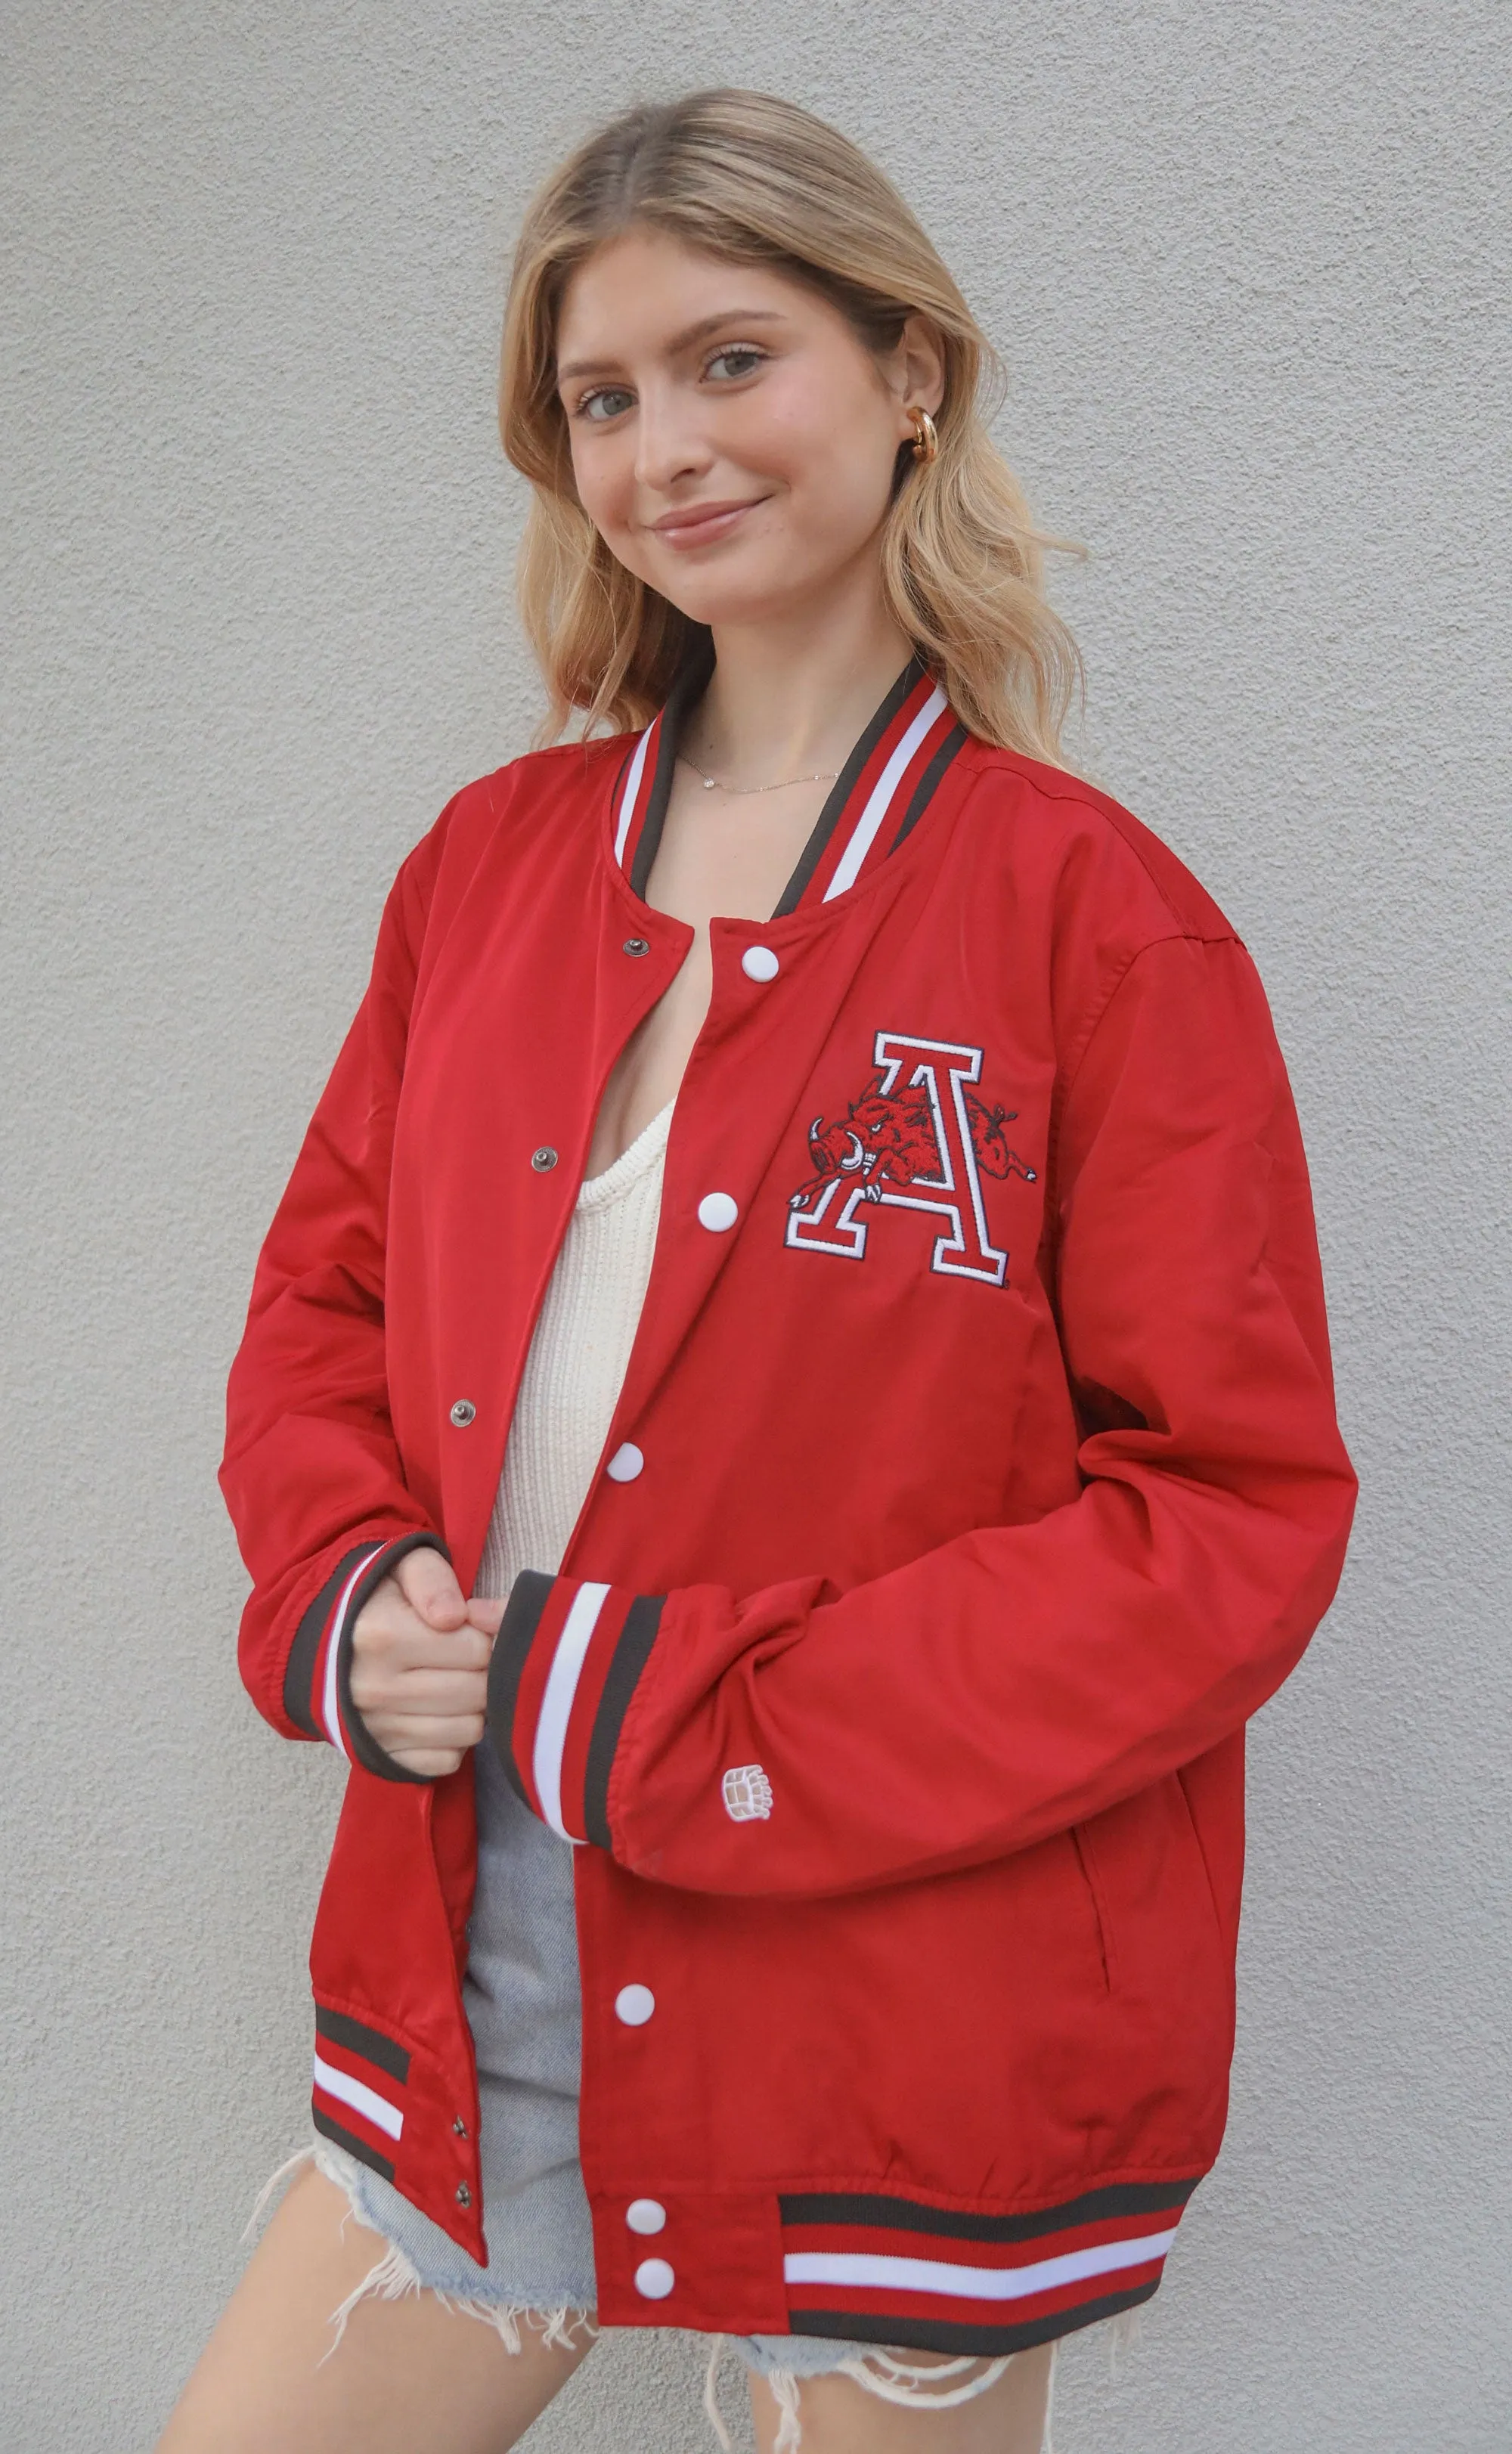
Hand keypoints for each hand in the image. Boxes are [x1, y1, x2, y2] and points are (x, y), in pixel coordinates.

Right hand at [348, 1547, 492, 1777]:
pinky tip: (438, 1713)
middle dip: (484, 1671)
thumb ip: (434, 1580)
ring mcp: (377, 1729)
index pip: (478, 1649)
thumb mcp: (402, 1567)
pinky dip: (453, 1739)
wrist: (320, 1643)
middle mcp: (376, 1688)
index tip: (469, 1628)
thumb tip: (456, 1617)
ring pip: (468, 1730)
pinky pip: (446, 1760)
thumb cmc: (375, 1600)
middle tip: (465, 1657)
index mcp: (383, 1636)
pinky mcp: (382, 1757)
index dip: (484, 1636)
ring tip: (453, 1682)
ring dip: (473, 1707)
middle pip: (477, 1693)